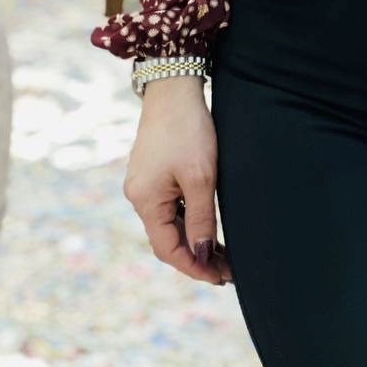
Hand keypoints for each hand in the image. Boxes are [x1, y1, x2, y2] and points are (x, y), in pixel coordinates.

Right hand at [123, 77, 233, 285]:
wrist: (174, 88)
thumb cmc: (188, 130)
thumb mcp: (201, 177)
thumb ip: (201, 219)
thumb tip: (201, 255)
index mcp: (145, 201)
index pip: (168, 249)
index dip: (194, 267)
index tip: (220, 278)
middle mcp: (139, 196)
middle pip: (167, 238)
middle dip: (196, 255)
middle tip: (228, 269)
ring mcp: (144, 183)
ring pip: (169, 222)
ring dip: (194, 238)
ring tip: (223, 252)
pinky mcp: (152, 172)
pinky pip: (170, 206)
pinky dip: (188, 219)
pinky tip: (207, 224)